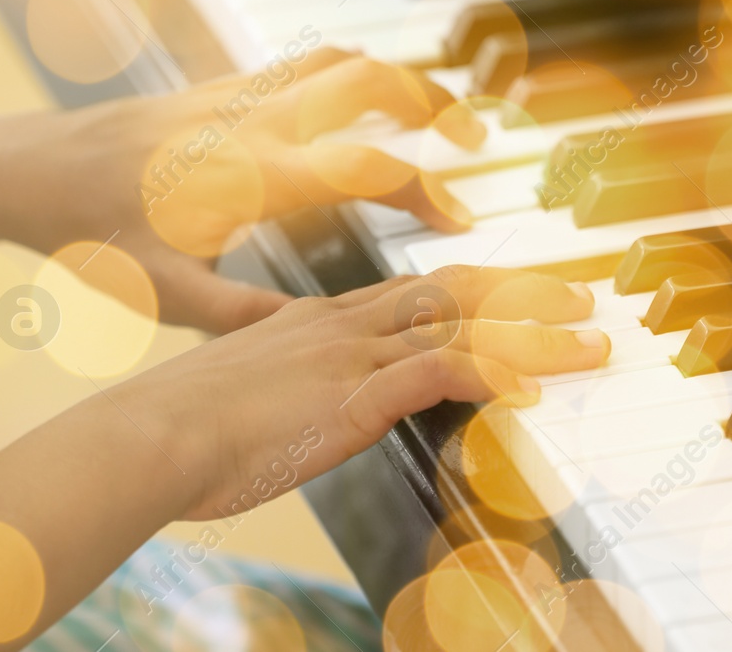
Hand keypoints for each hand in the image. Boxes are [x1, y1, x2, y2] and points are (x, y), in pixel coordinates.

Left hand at [0, 48, 486, 332]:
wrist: (31, 169)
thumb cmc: (90, 234)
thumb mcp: (163, 293)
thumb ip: (242, 312)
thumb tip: (314, 332)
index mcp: (251, 175)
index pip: (366, 168)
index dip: (426, 190)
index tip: (459, 219)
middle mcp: (255, 120)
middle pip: (371, 82)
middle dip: (435, 104)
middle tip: (474, 139)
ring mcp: (241, 93)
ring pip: (342, 58)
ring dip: (399, 78)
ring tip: (436, 112)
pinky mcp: (225, 84)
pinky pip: (307, 61)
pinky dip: (354, 71)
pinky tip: (366, 104)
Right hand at [116, 266, 608, 520]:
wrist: (144, 438)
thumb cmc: (175, 430)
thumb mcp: (239, 394)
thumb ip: (281, 390)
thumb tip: (295, 408)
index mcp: (314, 319)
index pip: (411, 294)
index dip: (469, 292)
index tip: (507, 295)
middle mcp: (342, 324)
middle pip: (452, 292)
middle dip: (522, 294)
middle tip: (574, 298)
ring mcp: (351, 355)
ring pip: (465, 326)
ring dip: (536, 334)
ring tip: (587, 342)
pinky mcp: (354, 394)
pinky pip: (443, 373)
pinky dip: (495, 374)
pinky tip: (532, 389)